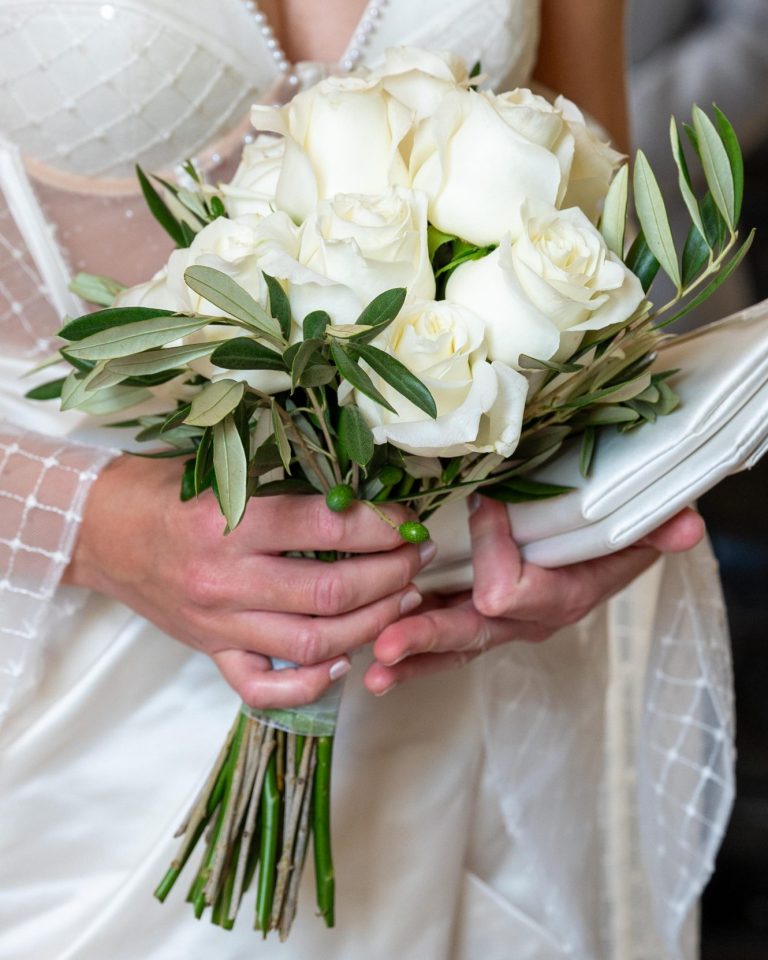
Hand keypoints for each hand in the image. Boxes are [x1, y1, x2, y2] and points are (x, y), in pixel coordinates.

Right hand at [64, 455, 430, 707]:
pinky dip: (309, 684)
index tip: (408, 522)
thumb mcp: (220, 468)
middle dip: (390, 577)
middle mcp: (225, 579)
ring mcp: (218, 624)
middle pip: (331, 592)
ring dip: (371, 624)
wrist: (99, 530)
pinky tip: (344, 662)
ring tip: (402, 601)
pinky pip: (263, 686)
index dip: (381, 526)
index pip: (326, 528)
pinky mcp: (209, 651)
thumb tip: (359, 493)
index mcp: (229, 521)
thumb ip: (284, 484)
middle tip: (417, 560)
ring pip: (313, 642)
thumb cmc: (164, 490)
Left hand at [364, 495, 704, 693]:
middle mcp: (528, 620)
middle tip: (388, 644)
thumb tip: (688, 526)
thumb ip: (657, 530)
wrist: (597, 555)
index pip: (519, 589)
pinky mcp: (472, 619)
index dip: (496, 552)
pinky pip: (439, 644)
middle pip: (476, 632)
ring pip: (452, 645)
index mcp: (563, 597)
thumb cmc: (609, 537)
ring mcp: (498, 625)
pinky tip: (372, 664)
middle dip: (431, 635)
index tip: (485, 504)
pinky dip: (408, 653)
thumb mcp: (636, 529)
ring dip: (411, 655)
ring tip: (372, 669)